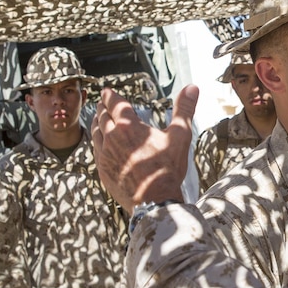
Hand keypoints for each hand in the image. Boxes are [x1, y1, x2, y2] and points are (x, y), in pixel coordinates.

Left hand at [91, 85, 198, 212]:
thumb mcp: (180, 135)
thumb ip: (184, 109)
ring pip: (95, 132)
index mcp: (129, 125)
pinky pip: (95, 149)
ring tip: (98, 119)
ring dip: (97, 122)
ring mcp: (105, 154)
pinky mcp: (102, 169)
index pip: (115, 104)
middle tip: (102, 104)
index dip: (110, 96)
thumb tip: (192, 87)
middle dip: (103, 108)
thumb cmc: (168, 168)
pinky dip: (96, 140)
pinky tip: (100, 142)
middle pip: (102, 116)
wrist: (153, 200)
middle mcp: (112, 137)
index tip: (106, 91)